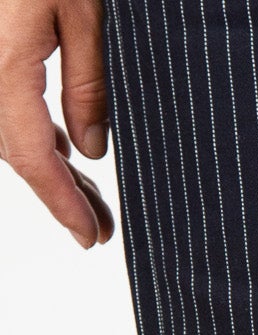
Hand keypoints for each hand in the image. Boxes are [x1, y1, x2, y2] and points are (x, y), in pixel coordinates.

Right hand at [0, 0, 113, 246]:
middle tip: (95, 222)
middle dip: (53, 188)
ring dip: (38, 156)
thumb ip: (88, 83)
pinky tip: (58, 135)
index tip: (90, 236)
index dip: (60, 202)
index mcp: (4, 63)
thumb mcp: (86, 8)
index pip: (31, 155)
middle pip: (9, 146)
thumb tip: (91, 149)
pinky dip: (23, 119)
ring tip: (83, 187)